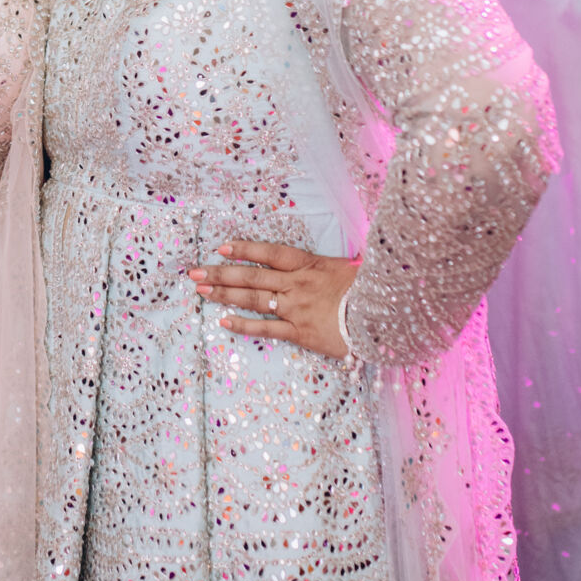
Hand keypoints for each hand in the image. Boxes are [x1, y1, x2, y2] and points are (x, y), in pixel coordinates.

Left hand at [187, 238, 358, 358]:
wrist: (386, 315)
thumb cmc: (373, 290)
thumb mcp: (353, 267)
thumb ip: (333, 265)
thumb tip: (333, 261)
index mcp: (310, 264)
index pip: (270, 253)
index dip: (245, 249)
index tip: (222, 248)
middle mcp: (298, 284)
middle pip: (252, 276)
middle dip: (221, 273)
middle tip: (194, 272)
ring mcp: (297, 308)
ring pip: (254, 299)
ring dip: (226, 294)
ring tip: (202, 291)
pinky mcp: (301, 332)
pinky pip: (267, 329)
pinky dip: (244, 325)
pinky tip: (225, 321)